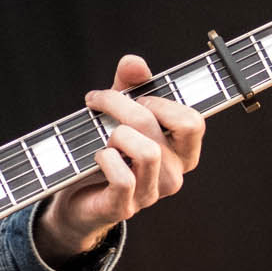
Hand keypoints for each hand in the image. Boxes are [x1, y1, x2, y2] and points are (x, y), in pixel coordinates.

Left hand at [33, 54, 205, 266]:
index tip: (137, 98)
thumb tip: (134, 63)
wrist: (78, 198)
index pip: (192, 121)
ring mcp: (152, 194)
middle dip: (122, 104)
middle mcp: (173, 174)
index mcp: (181, 152)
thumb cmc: (108, 150)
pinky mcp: (126, 207)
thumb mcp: (119, 112)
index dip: (161, 102)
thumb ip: (130, 84)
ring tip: (103, 136)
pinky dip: (105, 159)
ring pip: (147, 152)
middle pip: (158, 125)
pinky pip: (123, 177)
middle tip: (99, 102)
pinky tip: (98, 157)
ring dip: (115, 134)